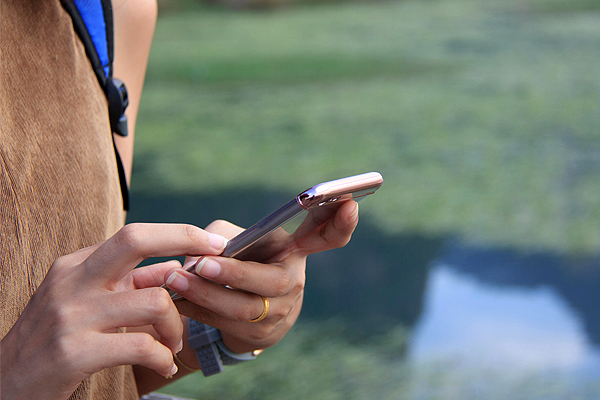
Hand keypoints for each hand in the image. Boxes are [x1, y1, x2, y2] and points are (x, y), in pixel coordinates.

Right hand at [0, 223, 227, 399]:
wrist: (5, 382)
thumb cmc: (55, 340)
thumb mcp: (84, 302)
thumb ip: (126, 284)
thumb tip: (174, 270)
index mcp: (76, 265)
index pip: (134, 234)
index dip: (179, 233)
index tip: (213, 241)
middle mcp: (72, 281)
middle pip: (135, 240)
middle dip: (184, 240)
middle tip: (215, 260)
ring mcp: (72, 315)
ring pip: (154, 301)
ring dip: (176, 326)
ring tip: (173, 344)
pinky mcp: (74, 352)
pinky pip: (142, 346)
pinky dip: (163, 357)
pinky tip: (163, 365)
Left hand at [163, 200, 359, 352]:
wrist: (244, 311)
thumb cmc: (242, 261)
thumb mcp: (239, 239)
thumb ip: (221, 236)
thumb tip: (200, 252)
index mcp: (296, 251)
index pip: (326, 237)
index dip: (340, 222)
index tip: (349, 202)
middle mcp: (293, 282)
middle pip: (270, 281)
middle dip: (233, 273)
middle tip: (201, 264)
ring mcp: (279, 312)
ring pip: (242, 307)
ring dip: (204, 294)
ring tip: (175, 280)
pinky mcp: (259, 335)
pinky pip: (224, 323)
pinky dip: (196, 310)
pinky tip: (175, 299)